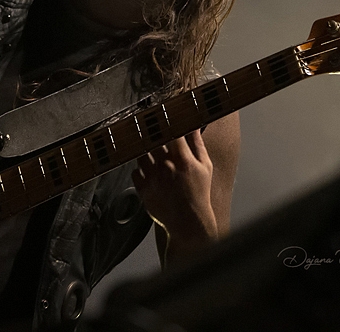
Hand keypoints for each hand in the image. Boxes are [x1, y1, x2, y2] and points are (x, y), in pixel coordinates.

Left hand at [132, 130, 217, 244]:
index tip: (163, 117)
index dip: (165, 122)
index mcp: (182, 159)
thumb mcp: (205, 167)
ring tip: (152, 154)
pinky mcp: (143, 189)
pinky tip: (148, 171)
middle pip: (151, 140)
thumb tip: (192, 126)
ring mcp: (152, 178)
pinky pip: (135, 171)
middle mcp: (165, 166)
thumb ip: (197, 144)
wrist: (188, 222)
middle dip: (152, 134)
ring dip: (145, 151)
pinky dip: (140, 169)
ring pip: (141, 153)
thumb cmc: (198, 194)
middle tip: (153, 132)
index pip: (169, 131)